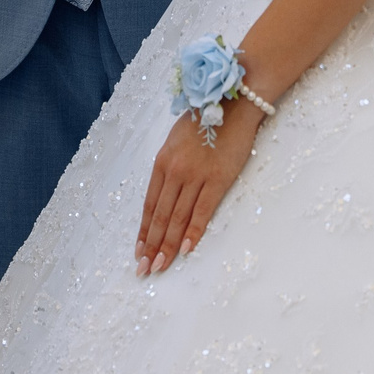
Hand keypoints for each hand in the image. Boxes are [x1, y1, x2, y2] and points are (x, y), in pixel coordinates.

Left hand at [135, 100, 261, 275]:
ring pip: (178, 218)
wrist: (233, 104)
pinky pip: (202, 211)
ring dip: (168, 245)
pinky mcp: (217, 180)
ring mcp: (195, 176)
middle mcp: (174, 171)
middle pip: (161, 216)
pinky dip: (194, 232)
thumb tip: (164, 191)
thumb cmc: (206, 119)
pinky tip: (186, 250)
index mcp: (162, 162)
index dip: (144, 230)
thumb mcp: (176, 140)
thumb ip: (169, 165)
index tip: (139, 250)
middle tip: (144, 269)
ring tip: (160, 266)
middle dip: (151, 245)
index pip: (149, 204)